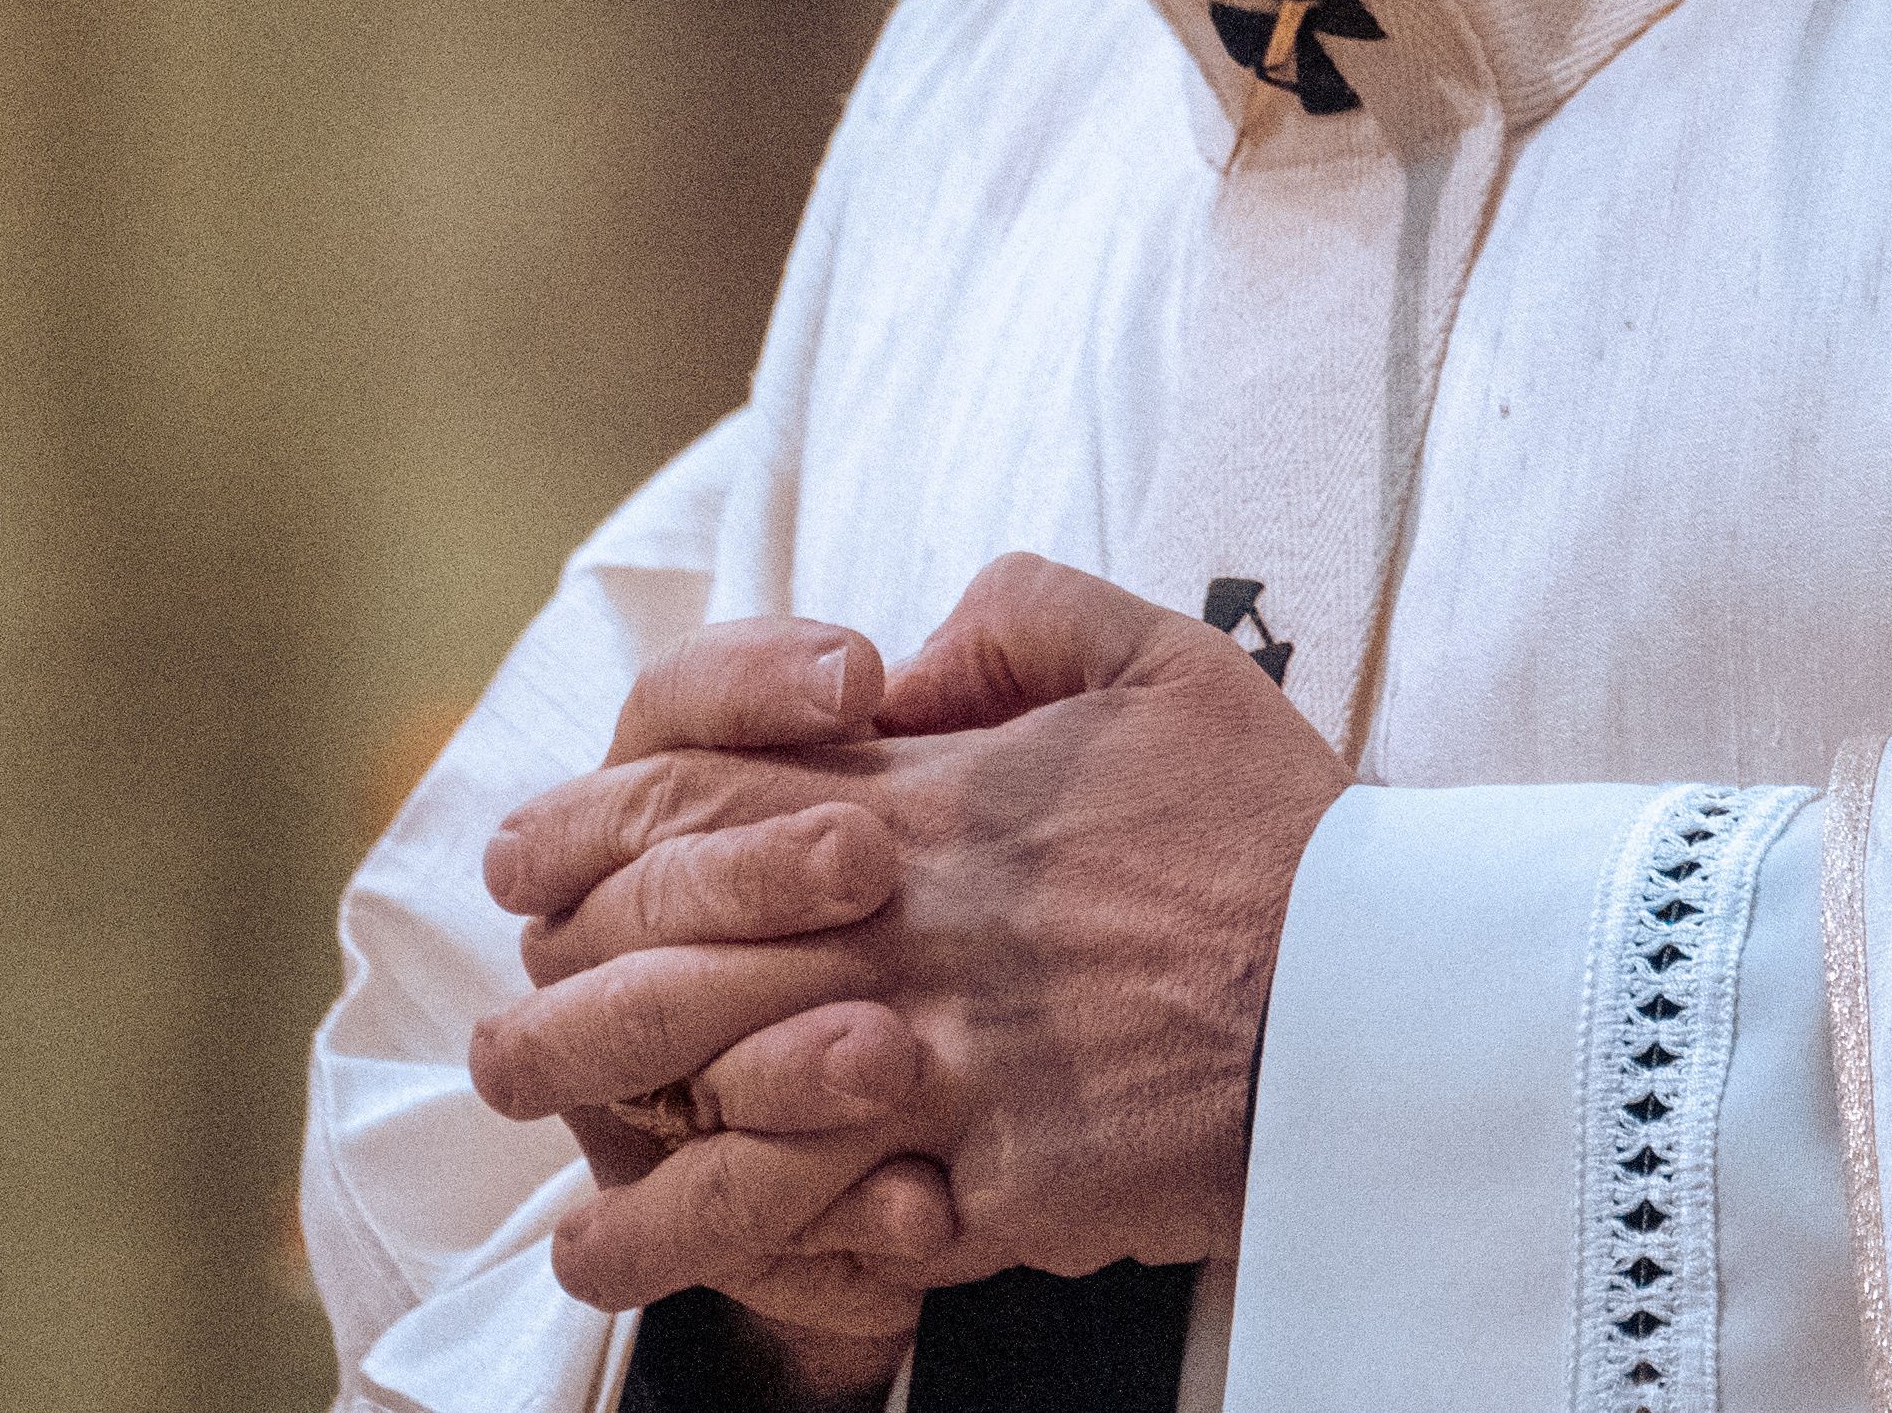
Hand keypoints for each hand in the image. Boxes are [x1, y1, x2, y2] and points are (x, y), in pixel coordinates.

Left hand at [493, 555, 1351, 1304]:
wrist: (1384, 988)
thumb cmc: (1271, 825)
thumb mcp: (1154, 654)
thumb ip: (1013, 615)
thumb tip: (899, 655)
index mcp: (923, 799)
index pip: (690, 802)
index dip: (580, 838)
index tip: (525, 873)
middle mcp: (903, 933)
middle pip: (665, 972)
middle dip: (558, 1022)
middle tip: (507, 1060)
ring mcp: (939, 1067)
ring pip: (722, 1125)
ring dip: (626, 1180)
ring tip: (574, 1232)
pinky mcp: (990, 1182)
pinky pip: (833, 1225)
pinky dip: (750, 1256)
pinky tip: (693, 1277)